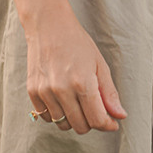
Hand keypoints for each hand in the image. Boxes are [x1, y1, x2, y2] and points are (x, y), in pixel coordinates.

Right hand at [26, 3, 127, 134]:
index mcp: (82, 83)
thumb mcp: (99, 64)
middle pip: (80, 126)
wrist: (48, 26)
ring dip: (73, 119)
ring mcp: (45, 92)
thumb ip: (109, 93)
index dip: (107, 124)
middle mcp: (62, 90)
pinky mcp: (33, 91)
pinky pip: (47, 117)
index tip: (112, 122)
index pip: (97, 120)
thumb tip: (119, 116)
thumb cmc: (76, 42)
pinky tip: (62, 99)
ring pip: (63, 124)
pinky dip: (56, 114)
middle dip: (91, 122)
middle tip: (94, 108)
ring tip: (77, 102)